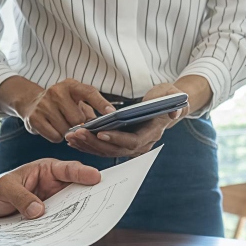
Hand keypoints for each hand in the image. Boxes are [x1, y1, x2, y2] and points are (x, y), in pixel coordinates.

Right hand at [0, 76, 115, 142]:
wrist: (31, 103)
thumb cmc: (60, 104)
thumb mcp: (75, 101)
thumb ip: (90, 111)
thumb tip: (104, 125)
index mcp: (70, 85)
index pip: (89, 92)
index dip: (101, 104)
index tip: (112, 114)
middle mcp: (56, 92)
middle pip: (77, 118)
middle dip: (79, 125)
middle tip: (75, 125)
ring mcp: (44, 105)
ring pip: (66, 129)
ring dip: (67, 133)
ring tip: (62, 125)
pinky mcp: (34, 118)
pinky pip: (55, 136)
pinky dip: (57, 137)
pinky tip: (53, 129)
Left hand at [0, 159, 101, 221]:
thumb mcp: (6, 189)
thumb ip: (21, 197)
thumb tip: (38, 211)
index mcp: (46, 169)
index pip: (68, 169)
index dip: (82, 173)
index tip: (96, 177)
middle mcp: (54, 184)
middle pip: (77, 189)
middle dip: (90, 194)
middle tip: (102, 201)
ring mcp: (55, 201)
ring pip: (72, 206)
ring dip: (79, 213)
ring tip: (90, 220)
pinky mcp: (51, 216)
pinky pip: (62, 220)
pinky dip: (66, 225)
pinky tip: (71, 232)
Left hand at [65, 83, 187, 157]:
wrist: (164, 107)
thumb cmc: (166, 97)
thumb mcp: (172, 95)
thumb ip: (174, 102)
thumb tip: (174, 112)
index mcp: (151, 133)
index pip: (132, 141)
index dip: (116, 138)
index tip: (100, 132)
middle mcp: (140, 145)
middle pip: (115, 149)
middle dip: (95, 142)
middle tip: (77, 134)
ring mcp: (129, 147)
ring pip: (106, 151)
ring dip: (87, 145)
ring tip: (71, 136)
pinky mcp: (120, 146)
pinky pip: (102, 149)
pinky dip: (87, 145)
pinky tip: (74, 139)